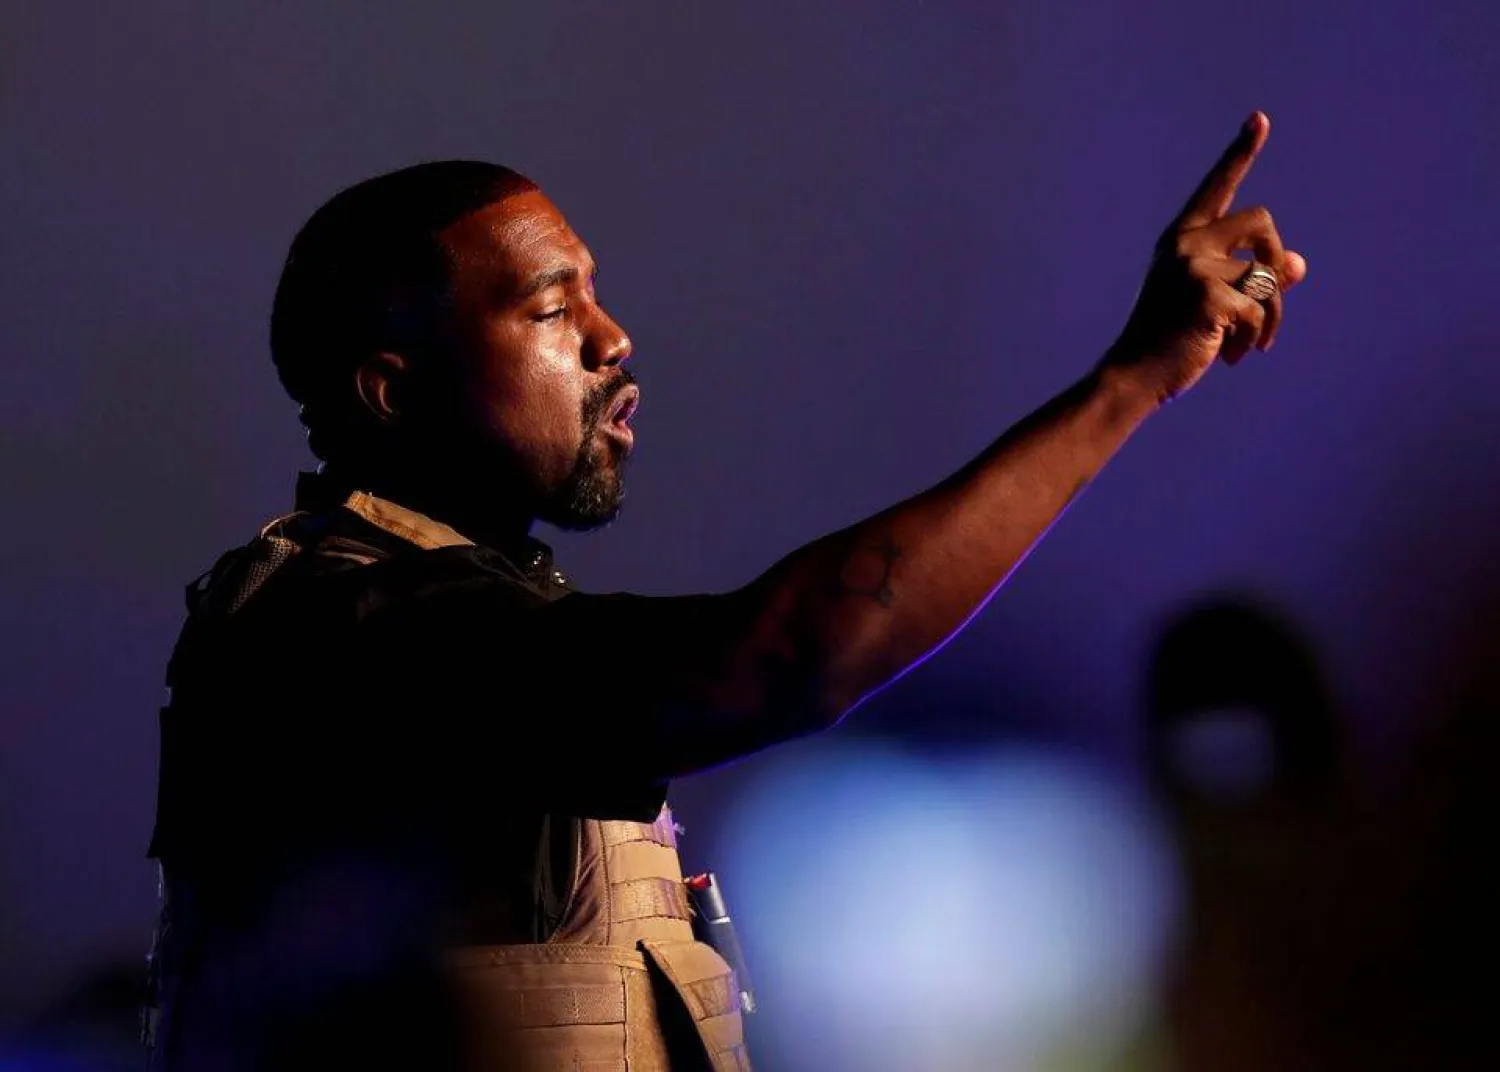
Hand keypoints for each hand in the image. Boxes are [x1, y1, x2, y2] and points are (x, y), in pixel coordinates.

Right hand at [1104, 111, 1308, 404]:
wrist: (1134, 376)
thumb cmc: (1169, 341)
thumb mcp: (1212, 302)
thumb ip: (1251, 278)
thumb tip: (1298, 264)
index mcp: (1181, 239)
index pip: (1216, 188)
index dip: (1240, 152)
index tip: (1260, 118)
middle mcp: (1185, 244)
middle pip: (1263, 221)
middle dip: (1275, 258)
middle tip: (1268, 299)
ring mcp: (1194, 268)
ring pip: (1268, 275)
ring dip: (1271, 314)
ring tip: (1253, 342)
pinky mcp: (1207, 296)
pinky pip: (1259, 309)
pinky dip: (1255, 337)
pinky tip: (1234, 356)